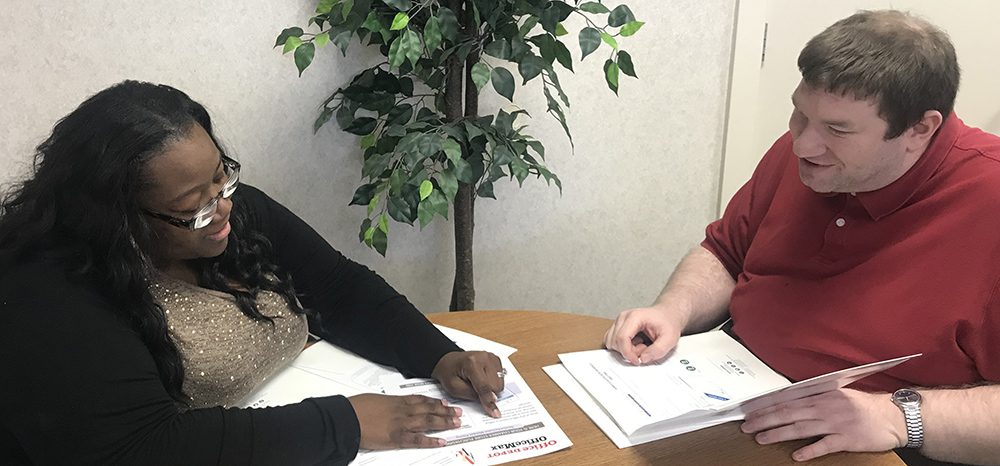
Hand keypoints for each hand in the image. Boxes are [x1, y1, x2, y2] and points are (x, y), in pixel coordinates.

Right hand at [347, 393, 461, 449]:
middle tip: (458, 413)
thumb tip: (388, 406)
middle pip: (429, 410)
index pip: (421, 400)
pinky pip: (418, 439)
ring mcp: (401, 424)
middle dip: (445, 412)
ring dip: (444, 423)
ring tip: (456, 424)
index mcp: (396, 401)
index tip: (444, 403)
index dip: (434, 402)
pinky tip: (441, 441)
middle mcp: (402, 411)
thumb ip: (385, 404)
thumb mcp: (373, 400)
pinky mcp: (397, 437)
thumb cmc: (356, 408)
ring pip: (428, 422)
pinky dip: (431, 440)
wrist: (347, 418)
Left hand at [432, 350, 504, 417]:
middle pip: (496, 386)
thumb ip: (472, 395)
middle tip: (474, 389)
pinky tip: (482, 379)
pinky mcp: (496, 360)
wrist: (449, 361)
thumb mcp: (453, 388)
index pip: (484, 386)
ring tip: (477, 383)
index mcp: (472, 362)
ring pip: (501, 383)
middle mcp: (484, 357)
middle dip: (487, 393)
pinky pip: (501, 378)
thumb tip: (490, 400)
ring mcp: (491, 357)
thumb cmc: (449, 372)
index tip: (494, 412)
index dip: (489, 401)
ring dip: (491, 388)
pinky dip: (493, 382)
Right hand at [603, 305, 685, 364]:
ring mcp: (619, 321)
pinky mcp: (617, 326)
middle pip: (615, 341)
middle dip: (629, 351)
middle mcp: (623, 317)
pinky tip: (634, 344)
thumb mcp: (670, 338)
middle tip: (644, 348)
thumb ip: (658, 350)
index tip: (637, 361)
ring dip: (624, 349)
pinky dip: (621, 347)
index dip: (628, 353)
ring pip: (611, 342)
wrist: (667, 314)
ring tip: (640, 345)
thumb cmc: (667, 323)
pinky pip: (612, 341)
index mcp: (634, 317)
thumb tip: (642, 359)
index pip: (622, 338)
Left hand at [741, 388, 906, 460]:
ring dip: (778, 433)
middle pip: (789, 413)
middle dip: (765, 419)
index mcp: (822, 394)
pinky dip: (809, 450)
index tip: (750, 410)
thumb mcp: (837, 395)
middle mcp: (826, 407)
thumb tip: (788, 402)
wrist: (893, 416)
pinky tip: (796, 456)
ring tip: (761, 438)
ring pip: (801, 428)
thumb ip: (815, 398)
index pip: (787, 399)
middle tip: (747, 426)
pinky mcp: (847, 438)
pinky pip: (824, 445)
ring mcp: (836, 423)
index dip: (767, 405)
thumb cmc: (865, 406)